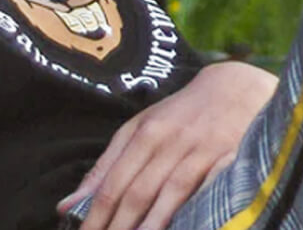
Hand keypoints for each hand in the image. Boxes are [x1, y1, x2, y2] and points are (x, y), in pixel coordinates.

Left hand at [59, 61, 277, 229]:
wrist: (236, 87)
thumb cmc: (180, 114)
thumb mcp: (139, 129)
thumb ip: (105, 167)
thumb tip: (67, 204)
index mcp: (144, 134)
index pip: (113, 184)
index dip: (96, 216)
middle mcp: (169, 142)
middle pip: (138, 193)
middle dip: (119, 227)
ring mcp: (201, 151)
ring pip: (171, 194)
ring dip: (151, 226)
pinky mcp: (231, 159)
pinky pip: (209, 190)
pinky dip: (196, 211)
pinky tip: (185, 228)